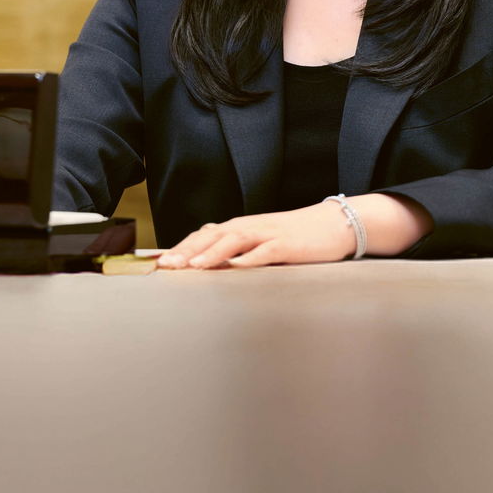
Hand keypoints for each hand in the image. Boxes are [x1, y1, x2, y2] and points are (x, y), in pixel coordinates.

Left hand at [158, 202, 356, 269]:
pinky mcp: (287, 245)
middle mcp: (250, 227)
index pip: (204, 235)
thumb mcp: (260, 241)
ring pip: (235, 240)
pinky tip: (236, 267)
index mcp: (240, 227)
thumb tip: (206, 263)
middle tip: (167, 265)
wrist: (331, 224)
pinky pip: (266, 251)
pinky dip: (250, 258)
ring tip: (194, 266)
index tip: (160, 262)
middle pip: (213, 235)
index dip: (182, 247)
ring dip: (213, 252)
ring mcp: (268, 234)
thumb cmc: (293, 237)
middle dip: (188, 250)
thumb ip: (235, 250)